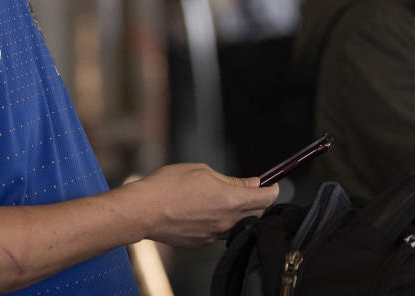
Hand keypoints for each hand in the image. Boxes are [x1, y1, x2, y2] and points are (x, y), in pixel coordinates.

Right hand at [123, 163, 278, 247]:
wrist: (143, 211)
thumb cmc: (168, 186)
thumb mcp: (203, 172)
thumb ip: (230, 180)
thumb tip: (251, 184)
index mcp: (230, 201)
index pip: (266, 198)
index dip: (272, 189)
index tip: (271, 184)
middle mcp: (226, 221)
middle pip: (256, 213)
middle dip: (256, 200)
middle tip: (248, 188)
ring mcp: (214, 235)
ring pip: (237, 223)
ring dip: (237, 211)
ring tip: (219, 197)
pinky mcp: (201, 243)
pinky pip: (219, 231)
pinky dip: (219, 221)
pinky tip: (203, 209)